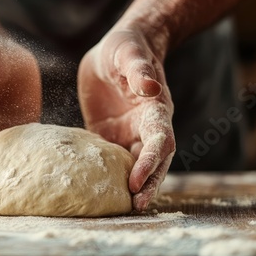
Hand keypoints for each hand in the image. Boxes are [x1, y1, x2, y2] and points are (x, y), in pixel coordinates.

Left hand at [78, 27, 175, 210]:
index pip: (159, 142)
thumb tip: (150, 86)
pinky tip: (96, 189)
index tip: (136, 182)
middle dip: (147, 184)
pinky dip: (107, 174)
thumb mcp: (129, 53)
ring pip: (133, 165)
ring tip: (119, 207)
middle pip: (152, 162)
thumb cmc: (127, 48)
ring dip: (131, 186)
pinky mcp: (109, 134)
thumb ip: (138, 70)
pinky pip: (110, 158)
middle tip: (136, 206)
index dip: (150, 163)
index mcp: (154, 110)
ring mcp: (127, 133)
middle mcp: (145, 127)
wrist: (116, 50)